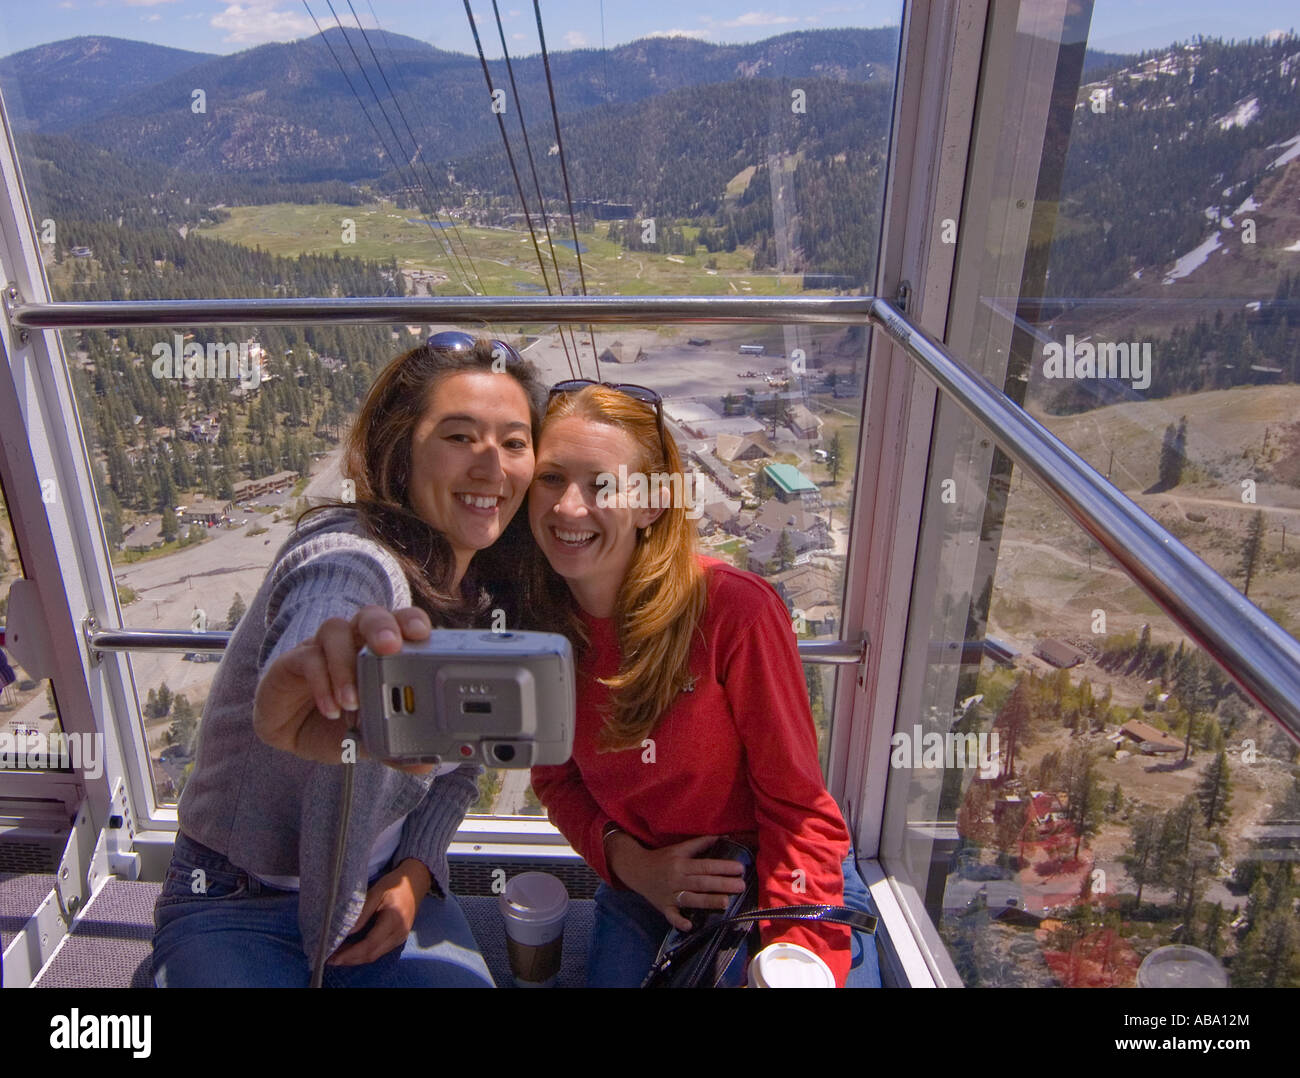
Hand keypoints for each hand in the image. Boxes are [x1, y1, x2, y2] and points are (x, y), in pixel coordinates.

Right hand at [253, 604, 431, 770]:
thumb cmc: (336, 724)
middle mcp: (353, 642)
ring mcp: (322, 648)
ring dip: (346, 664)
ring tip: (353, 702)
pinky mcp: (293, 661)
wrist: (290, 734)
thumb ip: (395, 749)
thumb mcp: (368, 740)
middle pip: (370, 615)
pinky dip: (321, 683)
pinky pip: (307, 659)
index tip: (423, 633)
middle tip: (390, 647)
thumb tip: (426, 764)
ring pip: (336, 630)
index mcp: (379, 652)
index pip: (400, 624)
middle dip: (382, 627)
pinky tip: (331, 710)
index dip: (411, 621)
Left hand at [327, 858, 431, 965]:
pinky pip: (379, 951)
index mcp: (394, 920)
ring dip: (356, 958)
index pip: (370, 943)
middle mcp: (399, 933)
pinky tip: (352, 950)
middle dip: (350, 959)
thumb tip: (347, 932)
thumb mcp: (376, 892)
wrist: (415, 883)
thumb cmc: (394, 884)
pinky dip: (364, 953)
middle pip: (372, 954)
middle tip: (330, 959)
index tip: (333, 956)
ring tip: (338, 956)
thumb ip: (362, 912)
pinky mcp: (399, 939)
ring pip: (375, 955)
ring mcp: (400, 938)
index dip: (351, 953)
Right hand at [606, 833, 745, 931]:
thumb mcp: (679, 848)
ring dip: (708, 902)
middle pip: (702, 883)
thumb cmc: (662, 858)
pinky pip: (671, 916)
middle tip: (741, 886)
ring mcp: (669, 895)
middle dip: (722, 884)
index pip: (705, 866)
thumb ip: (700, 843)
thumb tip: (723, 837)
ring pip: (691, 899)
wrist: (636, 869)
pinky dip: (679, 921)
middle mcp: (676, 879)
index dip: (723, 867)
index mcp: (681, 863)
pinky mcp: (663, 907)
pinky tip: (690, 926)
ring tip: (726, 903)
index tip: (740, 868)